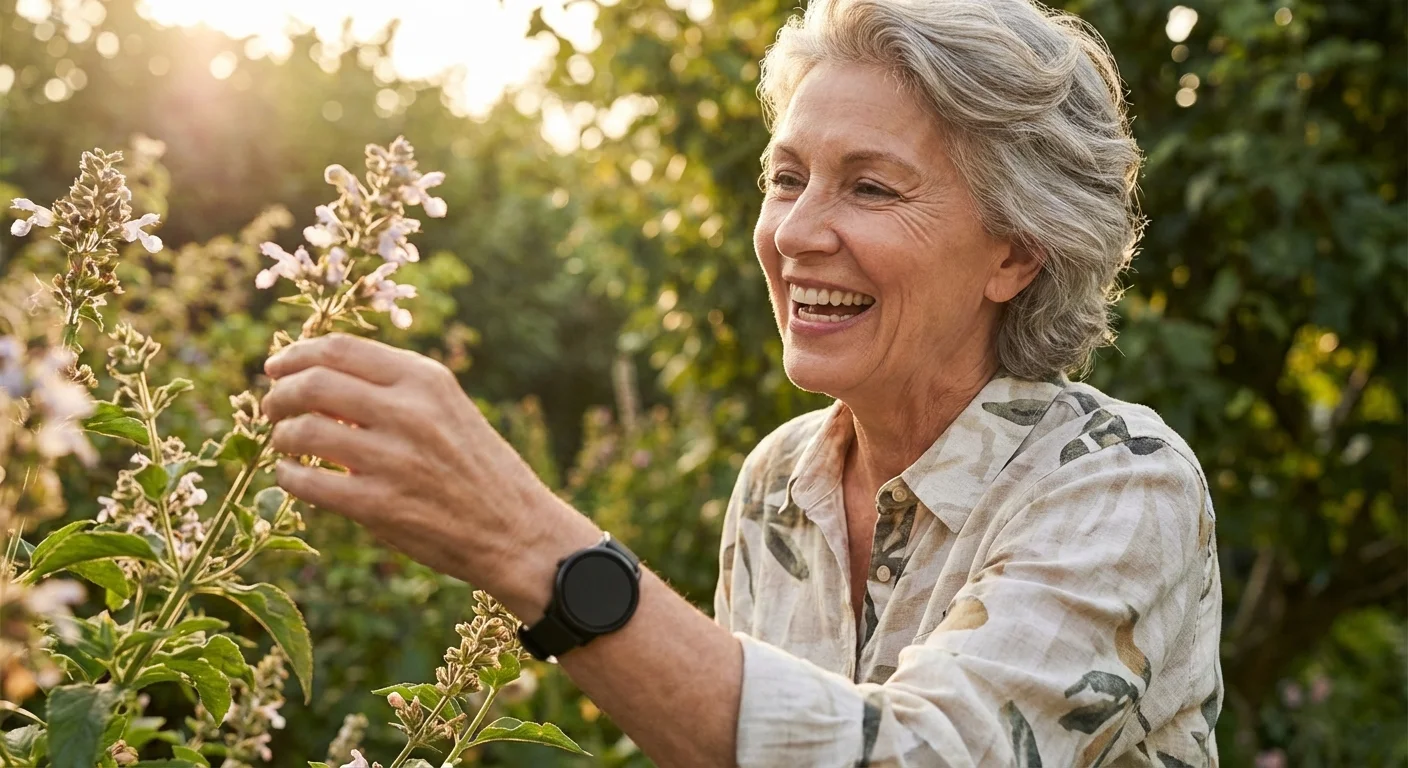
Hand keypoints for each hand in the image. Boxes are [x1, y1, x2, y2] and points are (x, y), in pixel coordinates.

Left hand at [260, 333, 598, 613]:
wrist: (516, 530)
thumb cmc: (476, 468)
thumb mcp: (447, 409)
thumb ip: (393, 390)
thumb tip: (318, 378)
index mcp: (426, 380)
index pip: (340, 348)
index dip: (296, 354)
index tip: (277, 367)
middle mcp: (410, 412)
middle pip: (313, 383)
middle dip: (279, 394)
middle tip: (272, 408)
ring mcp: (393, 459)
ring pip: (303, 431)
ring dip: (281, 436)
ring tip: (285, 444)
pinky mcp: (379, 506)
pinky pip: (308, 482)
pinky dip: (288, 476)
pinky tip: (293, 477)